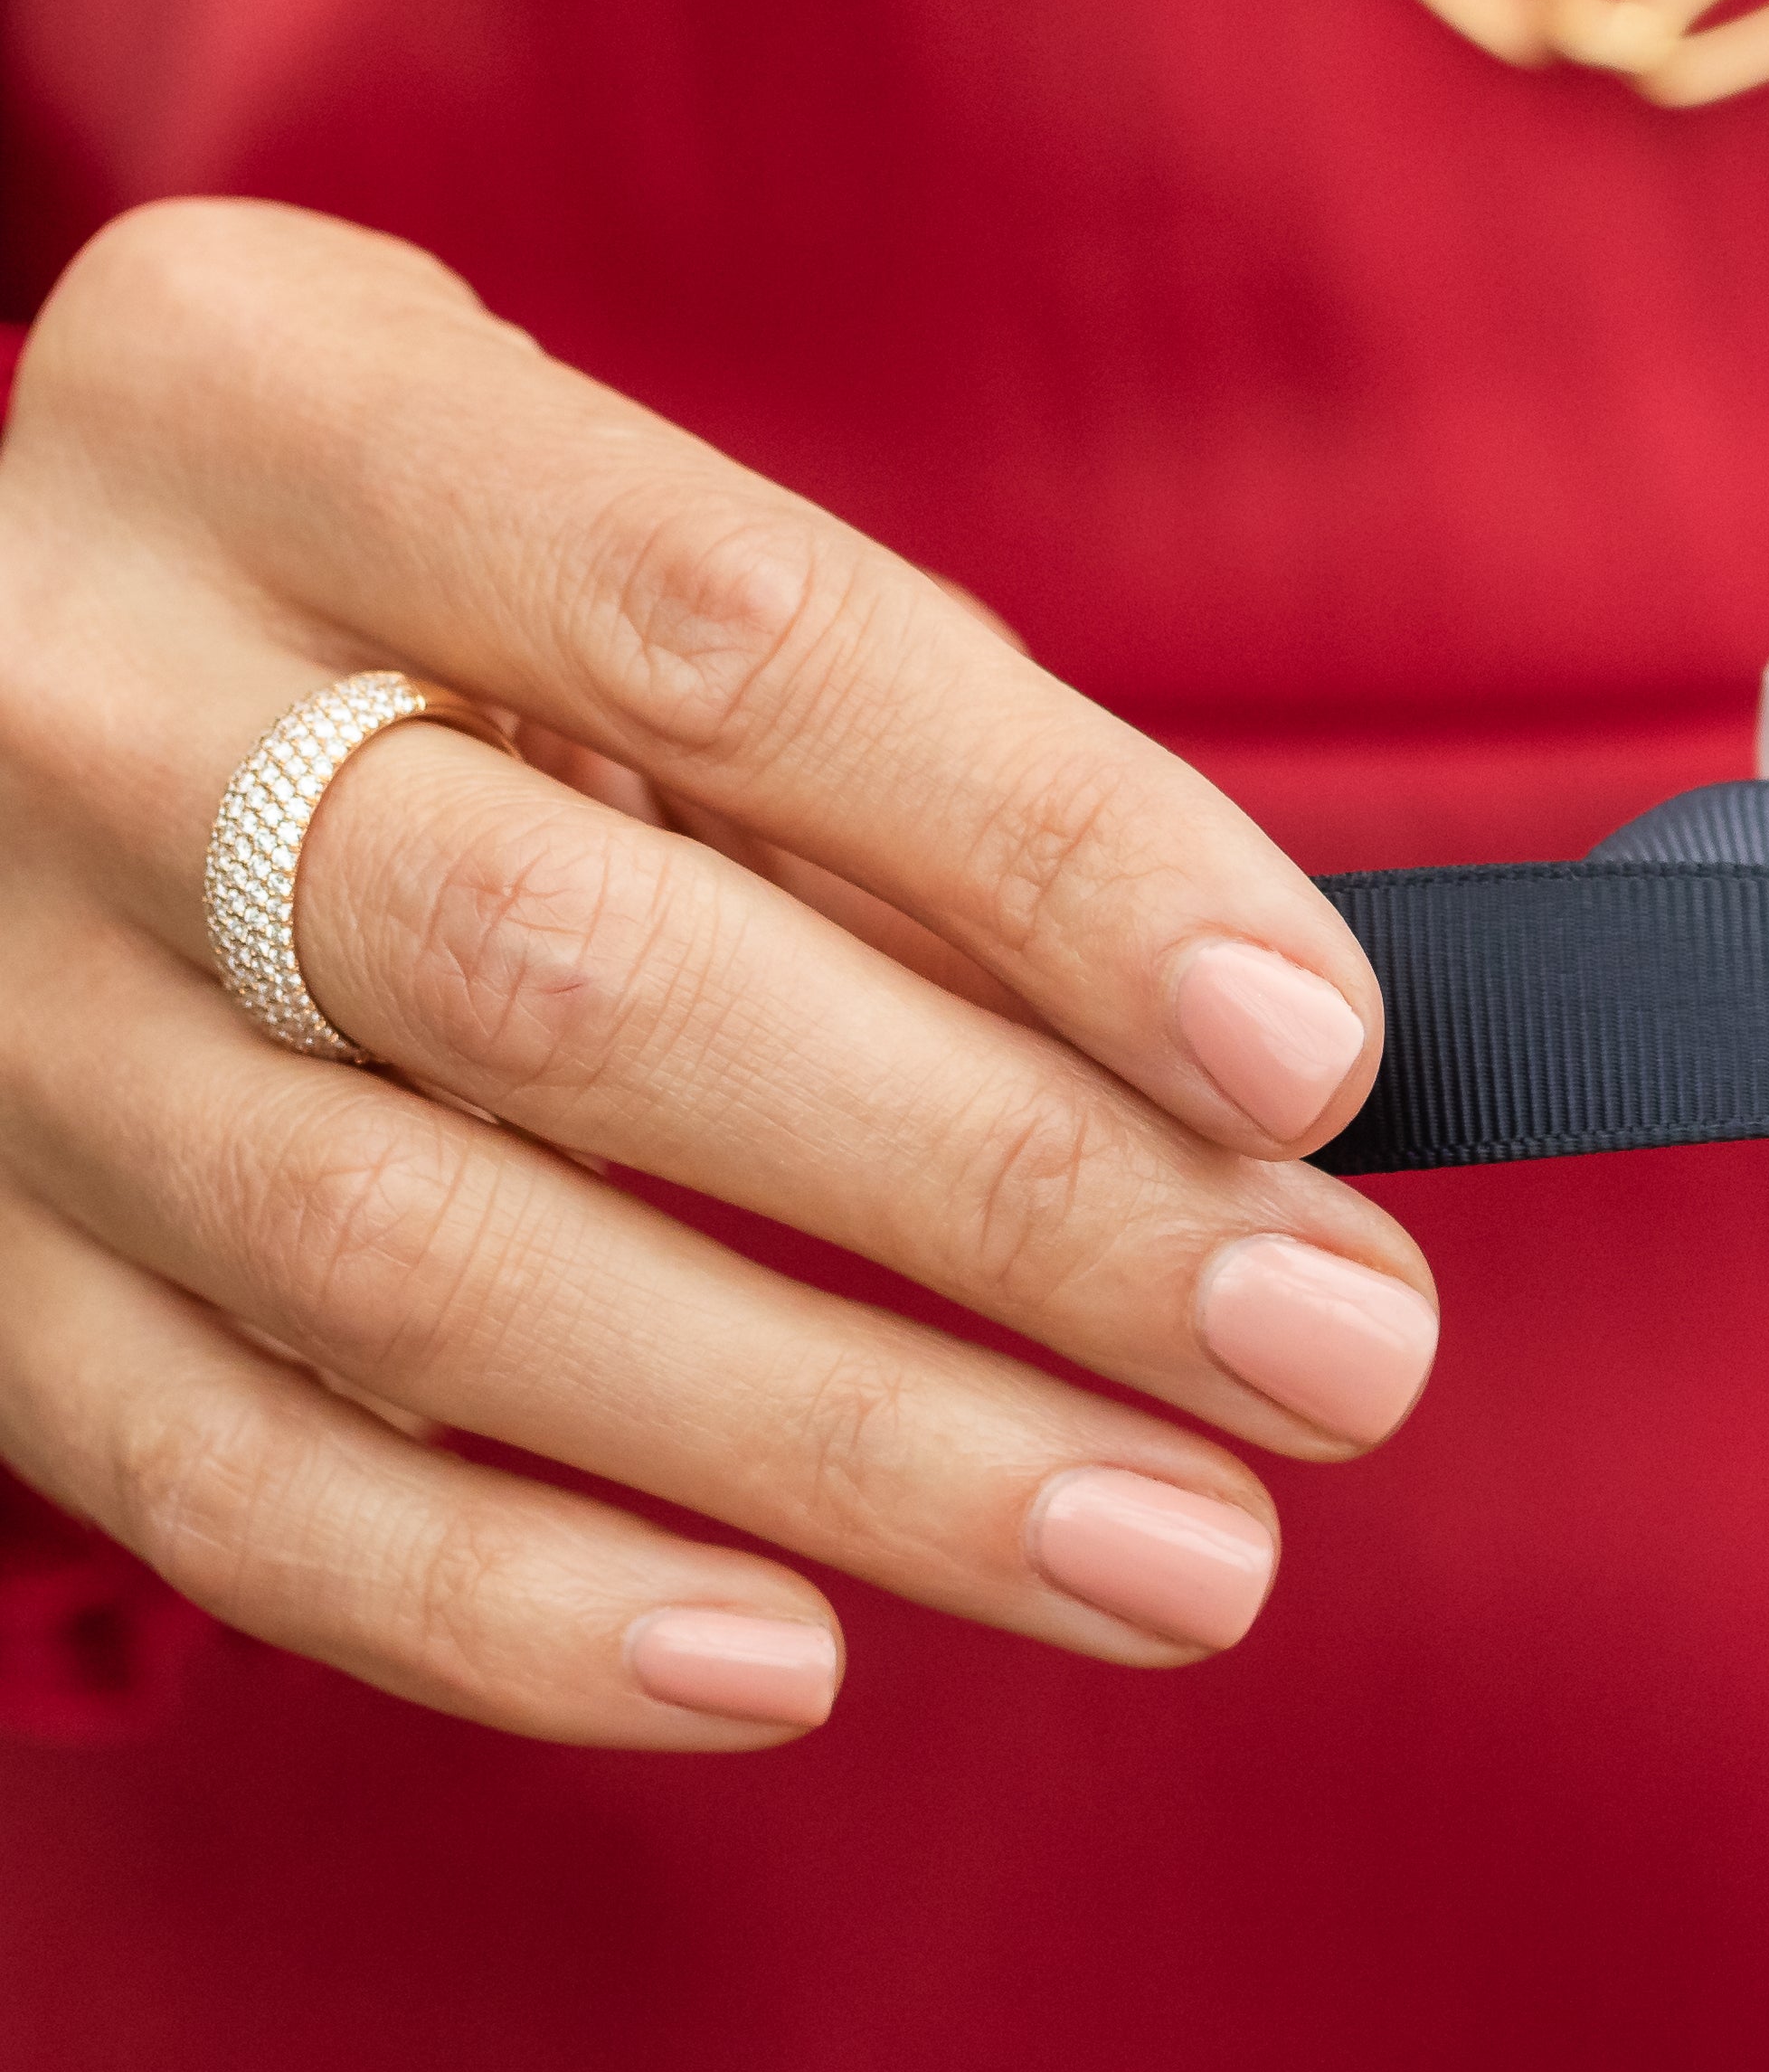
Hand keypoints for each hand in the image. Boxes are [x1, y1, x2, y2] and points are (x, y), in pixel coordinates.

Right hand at [0, 199, 1438, 1742]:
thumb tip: (1265, 1076)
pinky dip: (521, 1606)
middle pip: (577, 982)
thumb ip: (904, 768)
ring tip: (1182, 1557)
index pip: (721, 629)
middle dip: (1009, 1193)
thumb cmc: (441, 630)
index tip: (1317, 1055)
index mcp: (266, 402)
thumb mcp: (629, 567)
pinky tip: (798, 1668)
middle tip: (1333, 1351)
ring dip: (855, 1448)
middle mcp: (72, 692)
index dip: (1046, 853)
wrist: (9, 687)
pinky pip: (234, 1488)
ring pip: (425, 1272)